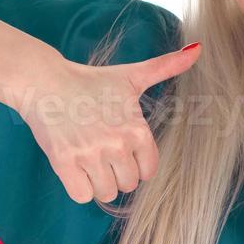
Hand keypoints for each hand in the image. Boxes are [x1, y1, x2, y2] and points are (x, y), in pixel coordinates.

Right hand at [11, 42, 201, 203]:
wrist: (45, 82)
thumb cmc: (90, 81)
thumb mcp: (131, 75)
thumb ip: (166, 67)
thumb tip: (198, 48)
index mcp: (137, 129)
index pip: (148, 171)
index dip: (135, 164)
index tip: (121, 149)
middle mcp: (117, 144)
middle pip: (128, 185)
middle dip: (116, 174)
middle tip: (101, 152)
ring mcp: (90, 155)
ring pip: (107, 193)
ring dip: (98, 183)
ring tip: (88, 160)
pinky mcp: (65, 163)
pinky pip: (82, 196)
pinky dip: (79, 188)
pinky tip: (75, 168)